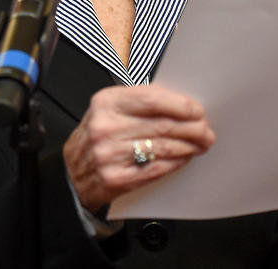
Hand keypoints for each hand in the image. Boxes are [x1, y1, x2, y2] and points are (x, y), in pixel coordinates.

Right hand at [63, 84, 214, 212]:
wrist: (73, 172)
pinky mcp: (116, 178)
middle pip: (162, 124)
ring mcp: (110, 154)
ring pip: (163, 147)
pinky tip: (185, 157)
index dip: (180, 105)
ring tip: (200, 143)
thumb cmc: (97, 136)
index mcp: (107, 103)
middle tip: (205, 129)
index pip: (152, 99)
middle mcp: (106, 127)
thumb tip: (181, 104)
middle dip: (191, 128)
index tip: (197, 110)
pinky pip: (156, 168)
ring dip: (188, 145)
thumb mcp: (110, 109)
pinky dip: (176, 162)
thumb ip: (141, 102)